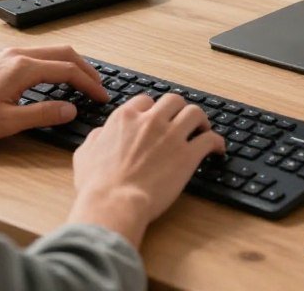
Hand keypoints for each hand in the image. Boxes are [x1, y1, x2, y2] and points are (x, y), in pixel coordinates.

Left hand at [0, 45, 107, 140]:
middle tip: (98, 87)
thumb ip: (43, 114)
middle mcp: (18, 55)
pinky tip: (56, 78)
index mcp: (23, 68)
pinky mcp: (2, 59)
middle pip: (64, 53)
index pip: (68, 70)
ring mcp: (9, 55)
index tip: (101, 96)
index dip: (89, 84)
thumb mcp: (8, 122)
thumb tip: (70, 109)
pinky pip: (38, 54)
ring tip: (82, 82)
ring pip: (51, 51)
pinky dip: (55, 63)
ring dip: (71, 64)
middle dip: (86, 69)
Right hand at [68, 93, 224, 246]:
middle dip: (179, 109)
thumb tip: (102, 133)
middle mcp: (150, 120)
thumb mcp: (85, 154)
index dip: (153, 110)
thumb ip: (96, 138)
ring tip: (203, 130)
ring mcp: (171, 136)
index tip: (157, 119)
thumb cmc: (97, 185)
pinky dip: (216, 142)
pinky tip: (217, 150)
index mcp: (125, 118)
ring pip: (195, 112)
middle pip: (173, 100)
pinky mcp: (188, 155)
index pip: (145, 101)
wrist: (114, 203)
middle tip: (182, 121)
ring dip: (201, 120)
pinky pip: (210, 140)